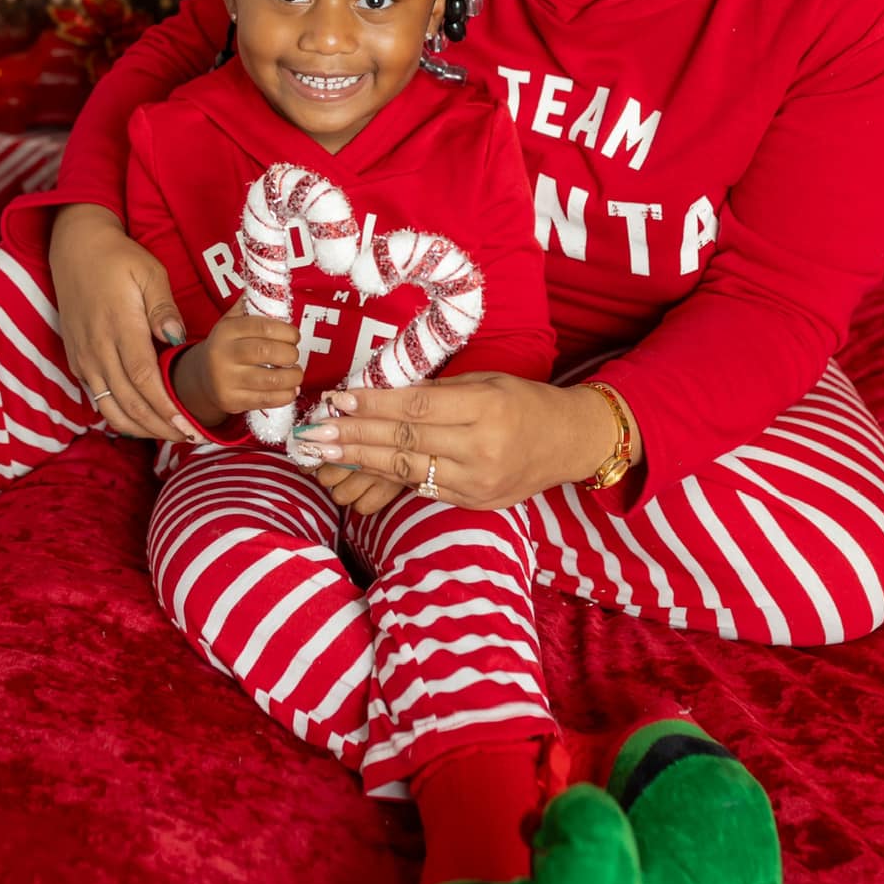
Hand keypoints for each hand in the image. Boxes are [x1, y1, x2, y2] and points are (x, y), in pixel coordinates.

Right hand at [49, 204, 199, 441]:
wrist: (75, 249)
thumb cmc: (118, 258)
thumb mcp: (149, 272)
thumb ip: (163, 308)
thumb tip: (177, 338)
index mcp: (119, 328)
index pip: (144, 380)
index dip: (166, 409)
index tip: (188, 426)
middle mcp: (97, 349)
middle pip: (128, 403)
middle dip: (159, 427)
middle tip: (188, 438)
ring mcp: (84, 357)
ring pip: (109, 408)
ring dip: (139, 428)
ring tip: (169, 435)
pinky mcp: (76, 360)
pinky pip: (98, 398)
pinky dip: (120, 415)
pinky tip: (143, 419)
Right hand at [172, 297, 302, 429]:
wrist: (201, 378)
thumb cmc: (227, 345)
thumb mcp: (231, 321)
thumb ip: (251, 305)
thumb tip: (275, 286)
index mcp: (226, 330)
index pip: (263, 327)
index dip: (286, 331)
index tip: (294, 336)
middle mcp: (223, 355)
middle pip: (267, 352)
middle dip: (290, 354)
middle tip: (294, 355)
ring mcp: (226, 380)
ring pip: (269, 379)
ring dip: (292, 376)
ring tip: (296, 373)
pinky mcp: (232, 401)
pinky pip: (266, 400)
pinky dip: (286, 395)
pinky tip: (290, 390)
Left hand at [290, 374, 632, 510]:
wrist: (569, 442)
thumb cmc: (524, 401)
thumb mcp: (485, 382)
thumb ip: (435, 391)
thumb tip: (379, 393)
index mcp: (486, 407)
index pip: (417, 408)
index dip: (373, 405)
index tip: (336, 400)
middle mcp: (481, 448)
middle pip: (406, 442)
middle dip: (353, 437)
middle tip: (314, 433)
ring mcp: (477, 481)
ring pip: (407, 470)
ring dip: (360, 462)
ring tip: (324, 454)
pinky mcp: (474, 501)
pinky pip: (421, 489)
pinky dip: (387, 478)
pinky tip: (358, 469)